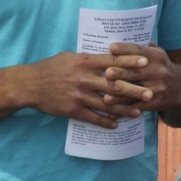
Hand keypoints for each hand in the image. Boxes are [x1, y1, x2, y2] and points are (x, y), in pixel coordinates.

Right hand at [22, 51, 155, 128]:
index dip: (130, 61)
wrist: (30, 85)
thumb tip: (107, 55)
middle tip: (150, 92)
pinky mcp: (73, 110)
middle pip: (114, 84)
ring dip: (124, 109)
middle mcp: (84, 78)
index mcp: (85, 62)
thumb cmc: (51, 67)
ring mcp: (79, 95)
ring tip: (138, 112)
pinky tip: (116, 125)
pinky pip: (93, 118)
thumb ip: (89, 58)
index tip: (145, 62)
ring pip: (107, 104)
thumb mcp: (70, 56)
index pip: (112, 61)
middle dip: (134, 89)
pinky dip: (106, 122)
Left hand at [102, 42, 180, 126]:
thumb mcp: (157, 54)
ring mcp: (158, 88)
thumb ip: (143, 47)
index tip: (111, 48)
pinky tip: (112, 113)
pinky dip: (124, 110)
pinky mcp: (156, 102)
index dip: (125, 49)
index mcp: (156, 56)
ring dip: (119, 95)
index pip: (139, 51)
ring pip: (135, 91)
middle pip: (136, 72)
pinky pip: (137, 107)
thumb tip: (122, 36)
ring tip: (105, 97)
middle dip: (120, 73)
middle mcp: (158, 71)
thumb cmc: (162, 67)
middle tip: (106, 72)